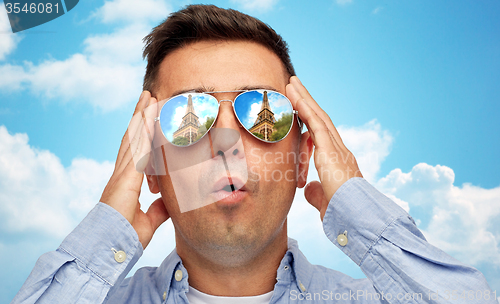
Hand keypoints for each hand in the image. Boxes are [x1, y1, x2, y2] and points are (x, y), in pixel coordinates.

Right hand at [100, 91, 169, 248]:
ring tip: (149, 96)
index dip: (143, 131)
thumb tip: (170, 201)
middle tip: (149, 96)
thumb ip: (159, 209)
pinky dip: (142, 130)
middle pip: (133, 137)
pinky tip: (147, 115)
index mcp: (127, 181)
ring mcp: (122, 174)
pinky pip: (135, 148)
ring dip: (141, 116)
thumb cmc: (124, 238)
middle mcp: (122, 173)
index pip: (137, 150)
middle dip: (141, 116)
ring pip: (133, 138)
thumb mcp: (150, 220)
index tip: (151, 115)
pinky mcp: (124, 178)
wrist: (110, 249)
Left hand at [286, 76, 361, 220]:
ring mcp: (337, 149)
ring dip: (304, 98)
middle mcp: (339, 150)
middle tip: (295, 85)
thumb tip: (307, 188)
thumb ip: (316, 191)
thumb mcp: (325, 200)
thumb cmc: (344, 214)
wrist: (357, 219)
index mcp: (338, 161)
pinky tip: (295, 96)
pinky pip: (316, 124)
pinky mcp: (331, 151)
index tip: (300, 108)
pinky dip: (305, 108)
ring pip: (318, 117)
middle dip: (307, 102)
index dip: (310, 119)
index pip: (321, 135)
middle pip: (320, 119)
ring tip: (292, 83)